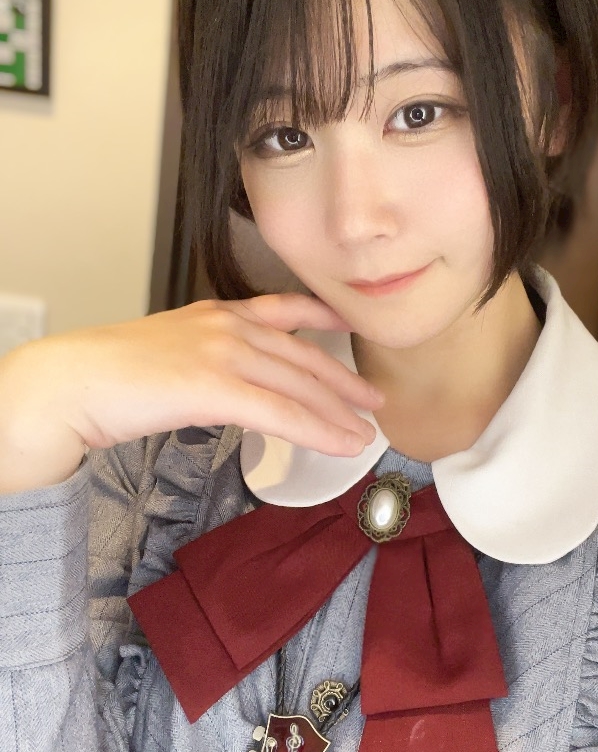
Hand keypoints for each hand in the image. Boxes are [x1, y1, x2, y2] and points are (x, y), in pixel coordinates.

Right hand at [0, 294, 383, 492]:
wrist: (71, 380)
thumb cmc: (108, 373)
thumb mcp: (168, 350)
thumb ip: (204, 359)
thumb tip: (225, 385)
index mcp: (215, 313)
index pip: (283, 308)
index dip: (323, 315)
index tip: (347, 324)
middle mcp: (227, 325)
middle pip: (303, 354)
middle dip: (343, 379)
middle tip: (373, 398)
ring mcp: (223, 352)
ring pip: (299, 385)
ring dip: (339, 412)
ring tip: (365, 432)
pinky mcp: (215, 386)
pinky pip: (281, 412)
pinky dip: (318, 430)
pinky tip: (341, 443)